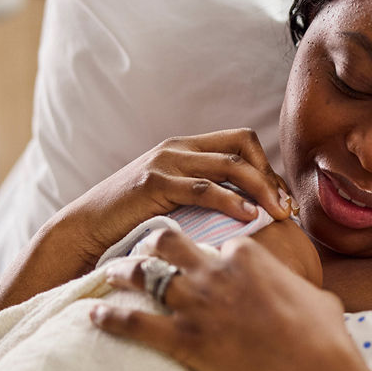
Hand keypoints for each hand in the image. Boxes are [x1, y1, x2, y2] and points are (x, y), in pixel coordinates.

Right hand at [60, 128, 293, 265]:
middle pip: (243, 146)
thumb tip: (244, 211)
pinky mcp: (154, 183)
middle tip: (287, 207)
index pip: (242, 142)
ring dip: (261, 189)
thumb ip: (201, 195)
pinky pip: (204, 187)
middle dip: (271, 176)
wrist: (84, 228)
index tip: (282, 199)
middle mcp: (178, 148)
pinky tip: (248, 216)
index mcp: (185, 148)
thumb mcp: (171, 200)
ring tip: (278, 213)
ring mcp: (166, 162)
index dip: (267, 167)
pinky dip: (231, 201)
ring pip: (230, 165)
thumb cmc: (131, 222)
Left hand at [93, 227, 353, 370]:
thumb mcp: (317, 298)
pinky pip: (135, 323)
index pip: (215, 243)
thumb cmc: (322, 335)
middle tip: (140, 250)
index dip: (205, 252)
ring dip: (123, 273)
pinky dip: (110, 318)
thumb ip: (301, 291)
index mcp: (244, 255)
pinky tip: (93, 316)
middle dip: (151, 244)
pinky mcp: (182, 339)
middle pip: (168, 244)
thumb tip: (316, 299)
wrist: (310, 367)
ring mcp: (194, 304)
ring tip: (109, 273)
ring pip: (144, 276)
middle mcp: (213, 271)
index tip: (197, 257)